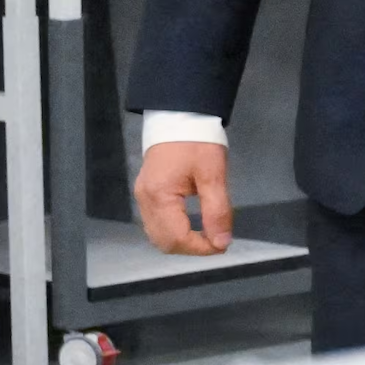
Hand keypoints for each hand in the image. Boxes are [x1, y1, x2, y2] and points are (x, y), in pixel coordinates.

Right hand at [135, 140, 233, 255]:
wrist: (180, 116)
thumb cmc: (198, 142)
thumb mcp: (213, 174)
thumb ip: (217, 210)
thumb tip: (222, 242)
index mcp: (158, 196)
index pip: (175, 238)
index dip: (201, 248)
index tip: (223, 244)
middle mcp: (144, 201)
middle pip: (163, 242)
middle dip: (191, 248)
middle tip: (217, 240)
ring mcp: (142, 197)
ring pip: (158, 235)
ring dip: (182, 241)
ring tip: (208, 234)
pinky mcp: (146, 193)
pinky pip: (156, 224)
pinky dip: (174, 231)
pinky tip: (193, 226)